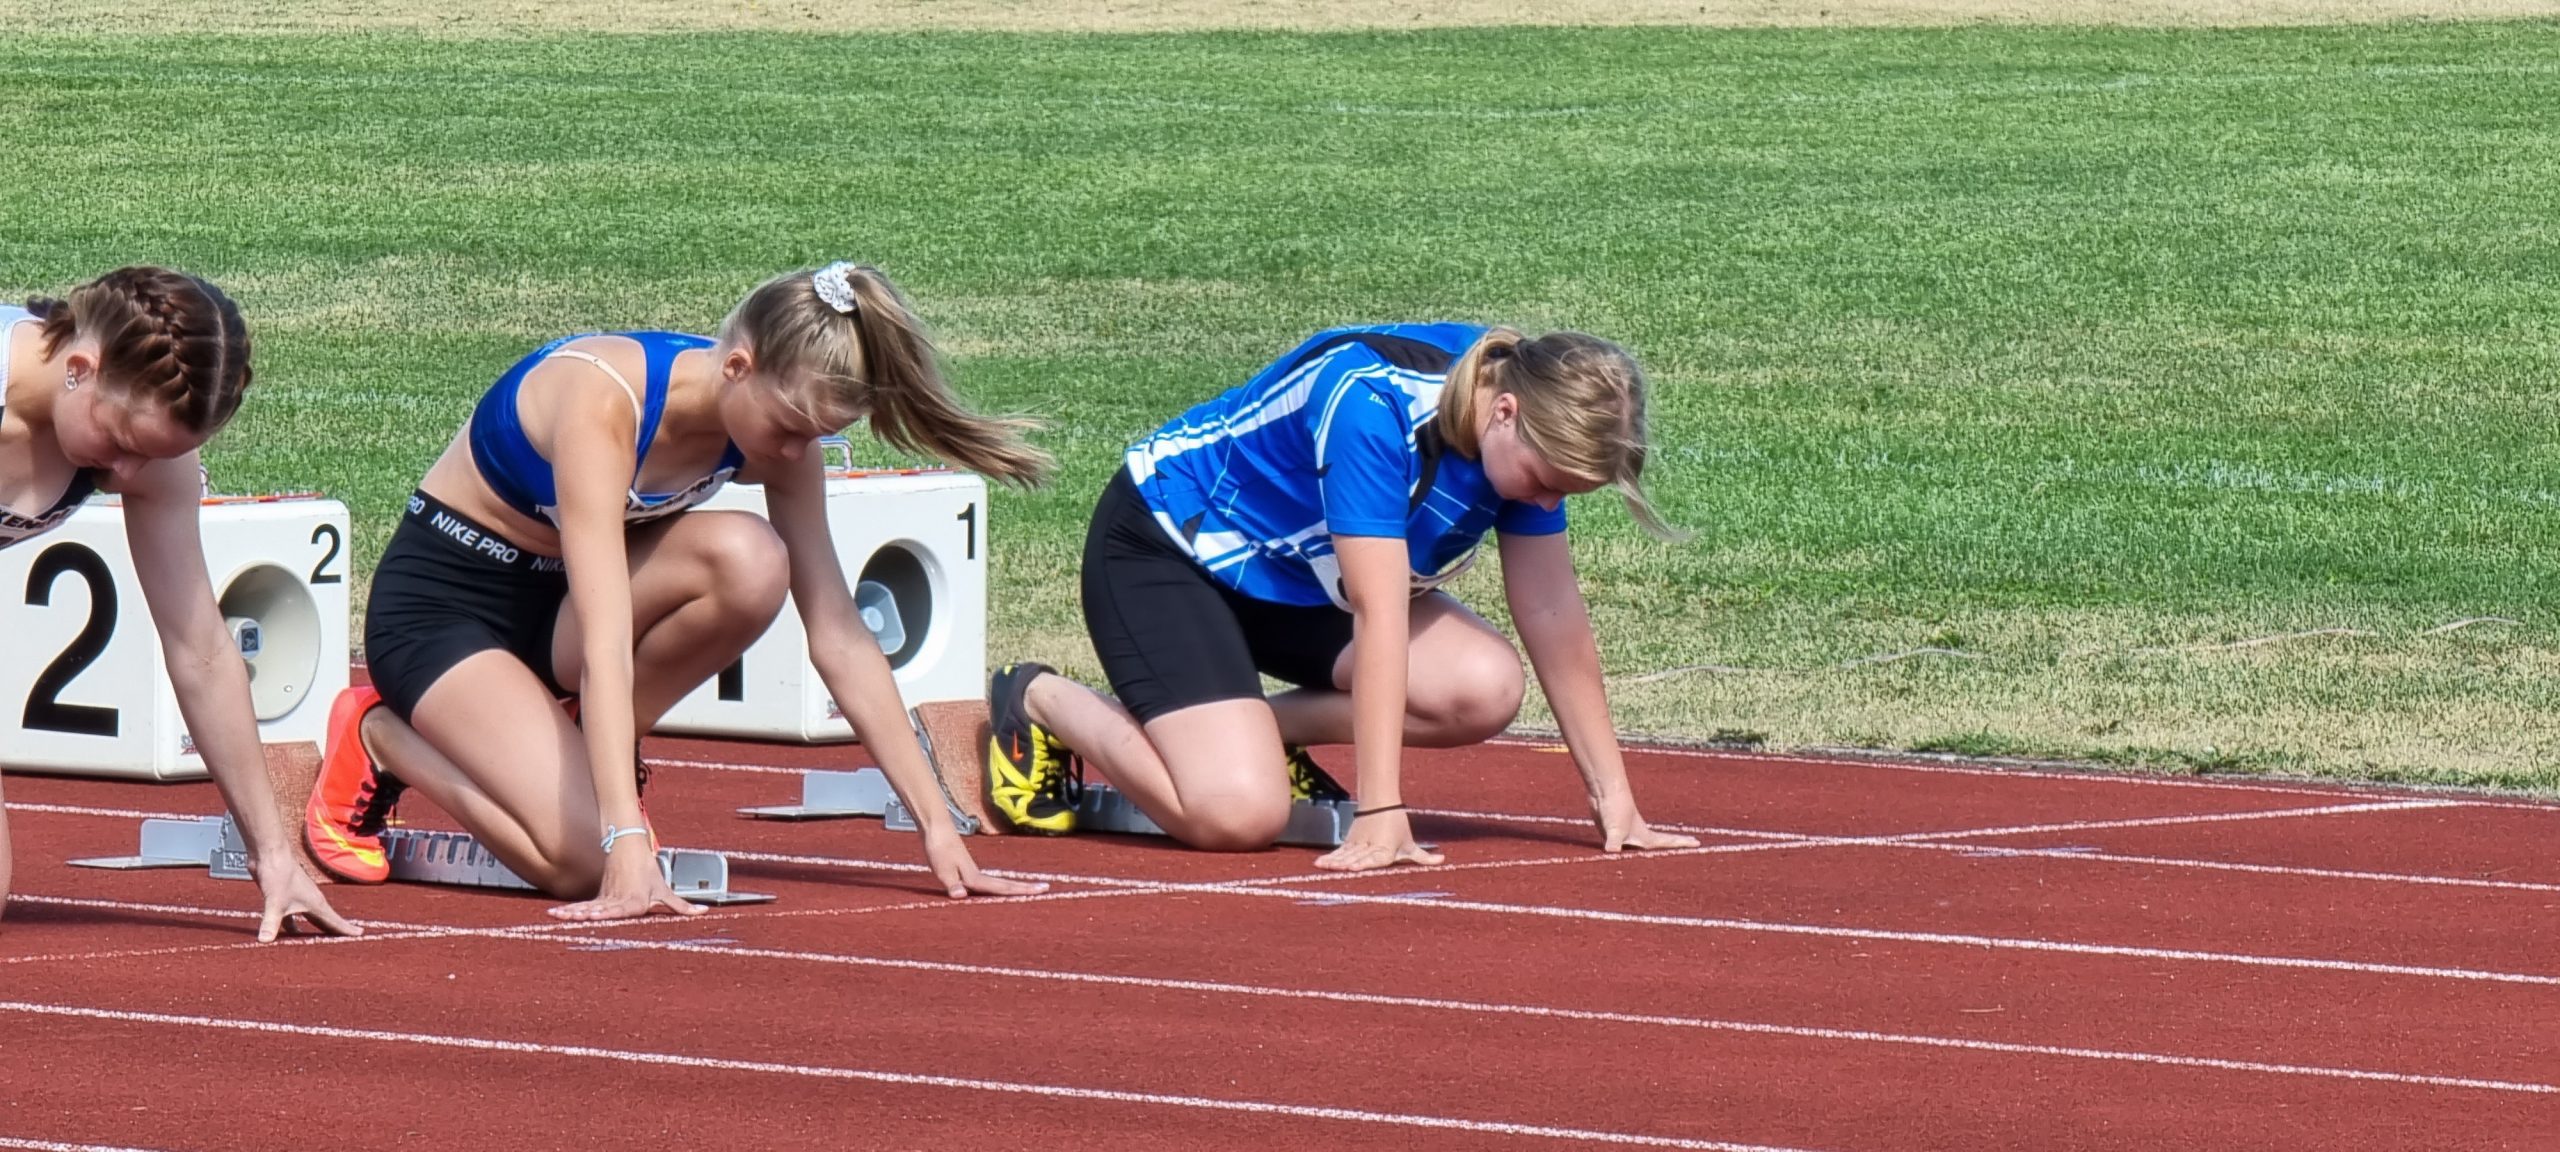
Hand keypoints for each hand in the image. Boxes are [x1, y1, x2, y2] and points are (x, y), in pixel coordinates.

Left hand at [251, 854, 361, 942]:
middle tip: (346, 942)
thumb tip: (264, 941)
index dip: (347, 929)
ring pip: (310, 920)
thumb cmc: (278, 873)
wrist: (269, 853)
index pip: (335, 921)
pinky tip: (288, 936)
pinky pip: (293, 918)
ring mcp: (298, 899)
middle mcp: (310, 902)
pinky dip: (293, 928)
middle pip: (326, 922)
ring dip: (314, 931)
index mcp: (315, 903)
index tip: (360, 935)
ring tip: (319, 943)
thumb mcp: (275, 901)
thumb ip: (271, 922)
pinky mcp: (285, 898)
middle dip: (335, 933)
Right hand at [547, 841, 702, 921]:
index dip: (607, 913)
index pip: (620, 910)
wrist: (629, 847)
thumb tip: (704, 912)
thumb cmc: (647, 871)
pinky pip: (583, 906)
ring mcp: (606, 898)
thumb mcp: (664, 890)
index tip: (595, 916)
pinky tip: (555, 915)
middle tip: (574, 919)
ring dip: (573, 913)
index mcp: (634, 902)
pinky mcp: (599, 896)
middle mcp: (618, 901)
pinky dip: (569, 910)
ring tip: (558, 917)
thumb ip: (680, 906)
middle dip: (586, 916)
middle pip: (601, 910)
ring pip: (588, 907)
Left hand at [921, 827, 1047, 898]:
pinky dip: (999, 888)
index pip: (1002, 888)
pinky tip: (998, 889)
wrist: (936, 828)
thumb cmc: (938, 848)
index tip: (1042, 889)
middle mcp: (978, 874)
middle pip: (1006, 884)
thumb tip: (961, 896)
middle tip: (1046, 888)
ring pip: (999, 883)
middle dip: (1025, 888)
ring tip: (1030, 889)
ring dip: (1015, 887)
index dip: (1021, 891)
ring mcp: (974, 871)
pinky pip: (988, 883)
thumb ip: (952, 884)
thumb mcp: (942, 869)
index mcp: (975, 877)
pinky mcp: (967, 868)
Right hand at [1313, 809, 1444, 871]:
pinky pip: (1339, 851)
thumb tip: (1444, 860)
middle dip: (1346, 864)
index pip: (1374, 858)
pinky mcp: (1350, 841)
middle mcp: (1370, 847)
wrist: (1380, 803)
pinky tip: (1320, 864)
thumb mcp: (1410, 843)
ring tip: (1324, 868)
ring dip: (1335, 861)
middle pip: (1357, 857)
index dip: (1363, 863)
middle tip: (1338, 870)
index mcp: (1385, 849)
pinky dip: (1330, 858)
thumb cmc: (1397, 826)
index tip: (1353, 867)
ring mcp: (1358, 844)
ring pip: (1346, 854)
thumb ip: (1424, 857)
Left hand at [1593, 793, 1698, 852]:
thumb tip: (1611, 852)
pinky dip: (1626, 852)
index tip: (1698, 843)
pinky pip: (1622, 847)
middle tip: (1689, 844)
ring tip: (1658, 856)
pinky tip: (1623, 856)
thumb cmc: (1614, 808)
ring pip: (1641, 847)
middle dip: (1672, 847)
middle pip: (1659, 845)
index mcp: (1645, 837)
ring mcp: (1626, 834)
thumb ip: (1614, 843)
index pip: (1668, 842)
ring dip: (1650, 852)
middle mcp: (1638, 836)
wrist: (1604, 791)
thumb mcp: (1615, 829)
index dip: (1683, 843)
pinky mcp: (1613, 832)